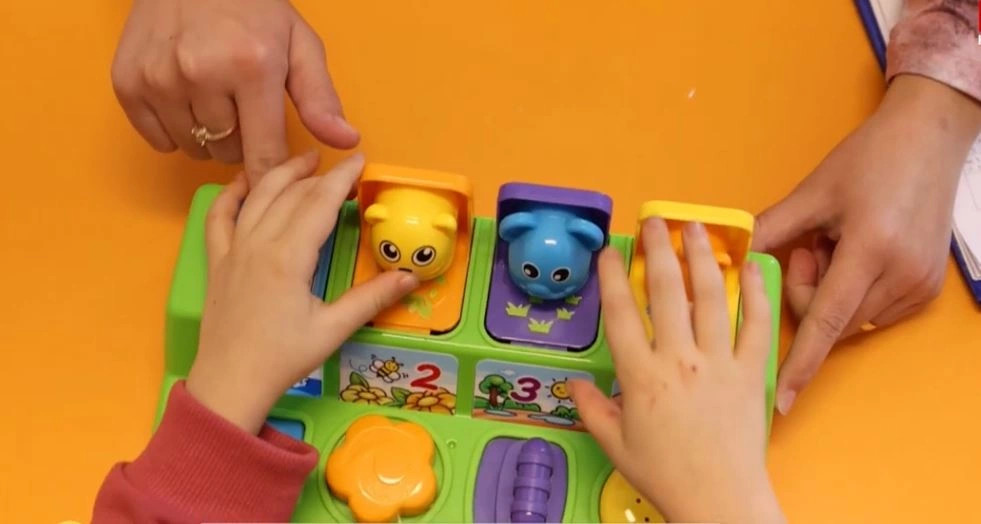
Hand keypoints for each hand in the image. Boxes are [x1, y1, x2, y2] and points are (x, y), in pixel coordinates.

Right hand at [111, 0, 358, 181]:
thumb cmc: (251, 8)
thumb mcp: (298, 44)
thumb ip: (320, 98)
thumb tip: (346, 141)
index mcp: (251, 69)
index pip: (264, 156)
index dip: (273, 172)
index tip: (277, 167)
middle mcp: (201, 75)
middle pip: (228, 154)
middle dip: (242, 139)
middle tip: (242, 103)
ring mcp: (159, 80)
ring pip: (194, 149)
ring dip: (207, 135)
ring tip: (214, 96)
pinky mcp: (127, 83)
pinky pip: (158, 140)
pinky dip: (174, 129)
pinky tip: (185, 98)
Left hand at [186, 152, 417, 433]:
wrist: (230, 382)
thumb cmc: (282, 359)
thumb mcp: (332, 329)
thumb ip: (371, 298)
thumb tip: (411, 277)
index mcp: (288, 257)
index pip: (319, 202)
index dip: (342, 178)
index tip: (361, 160)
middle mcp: (258, 244)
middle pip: (291, 194)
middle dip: (319, 175)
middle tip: (343, 168)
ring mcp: (233, 250)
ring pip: (257, 197)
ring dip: (281, 174)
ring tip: (303, 160)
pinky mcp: (217, 261)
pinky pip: (219, 217)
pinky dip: (231, 194)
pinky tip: (244, 182)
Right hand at [571, 218, 783, 523]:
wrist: (720, 501)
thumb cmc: (666, 476)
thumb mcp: (615, 444)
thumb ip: (592, 409)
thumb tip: (574, 386)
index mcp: (641, 377)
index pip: (622, 314)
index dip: (613, 278)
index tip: (609, 253)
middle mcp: (678, 361)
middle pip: (666, 292)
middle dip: (659, 250)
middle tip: (656, 223)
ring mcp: (718, 363)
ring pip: (709, 297)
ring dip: (702, 257)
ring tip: (697, 229)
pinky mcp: (749, 373)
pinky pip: (756, 325)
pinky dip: (755, 293)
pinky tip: (750, 267)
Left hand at [754, 75, 980, 414]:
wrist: (929, 139)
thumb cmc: (869, 159)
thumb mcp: (813, 192)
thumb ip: (771, 230)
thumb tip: (732, 258)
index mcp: (870, 250)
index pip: (825, 321)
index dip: (800, 364)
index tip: (781, 400)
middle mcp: (900, 276)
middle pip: (832, 322)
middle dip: (806, 294)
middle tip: (811, 248)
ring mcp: (919, 286)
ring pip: (851, 321)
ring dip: (831, 293)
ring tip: (839, 245)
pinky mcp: (927, 289)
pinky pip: (873, 313)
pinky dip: (854, 293)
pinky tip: (859, 253)